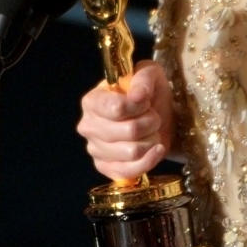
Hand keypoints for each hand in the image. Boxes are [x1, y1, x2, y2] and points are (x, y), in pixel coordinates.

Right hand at [76, 60, 173, 180]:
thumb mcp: (150, 74)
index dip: (139, 106)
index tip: (147, 101)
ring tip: (152, 131)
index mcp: (93, 101)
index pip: (116, 108)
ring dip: (152, 140)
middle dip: (151, 123)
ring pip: (132, 152)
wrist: (158, 115)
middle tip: (153, 116)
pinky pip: (129, 172)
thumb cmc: (149, 93)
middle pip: (129, 131)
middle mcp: (88, 126)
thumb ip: (143, 79)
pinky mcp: (106, 168)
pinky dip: (149, 160)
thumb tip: (137, 96)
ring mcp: (95, 150)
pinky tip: (156, 149)